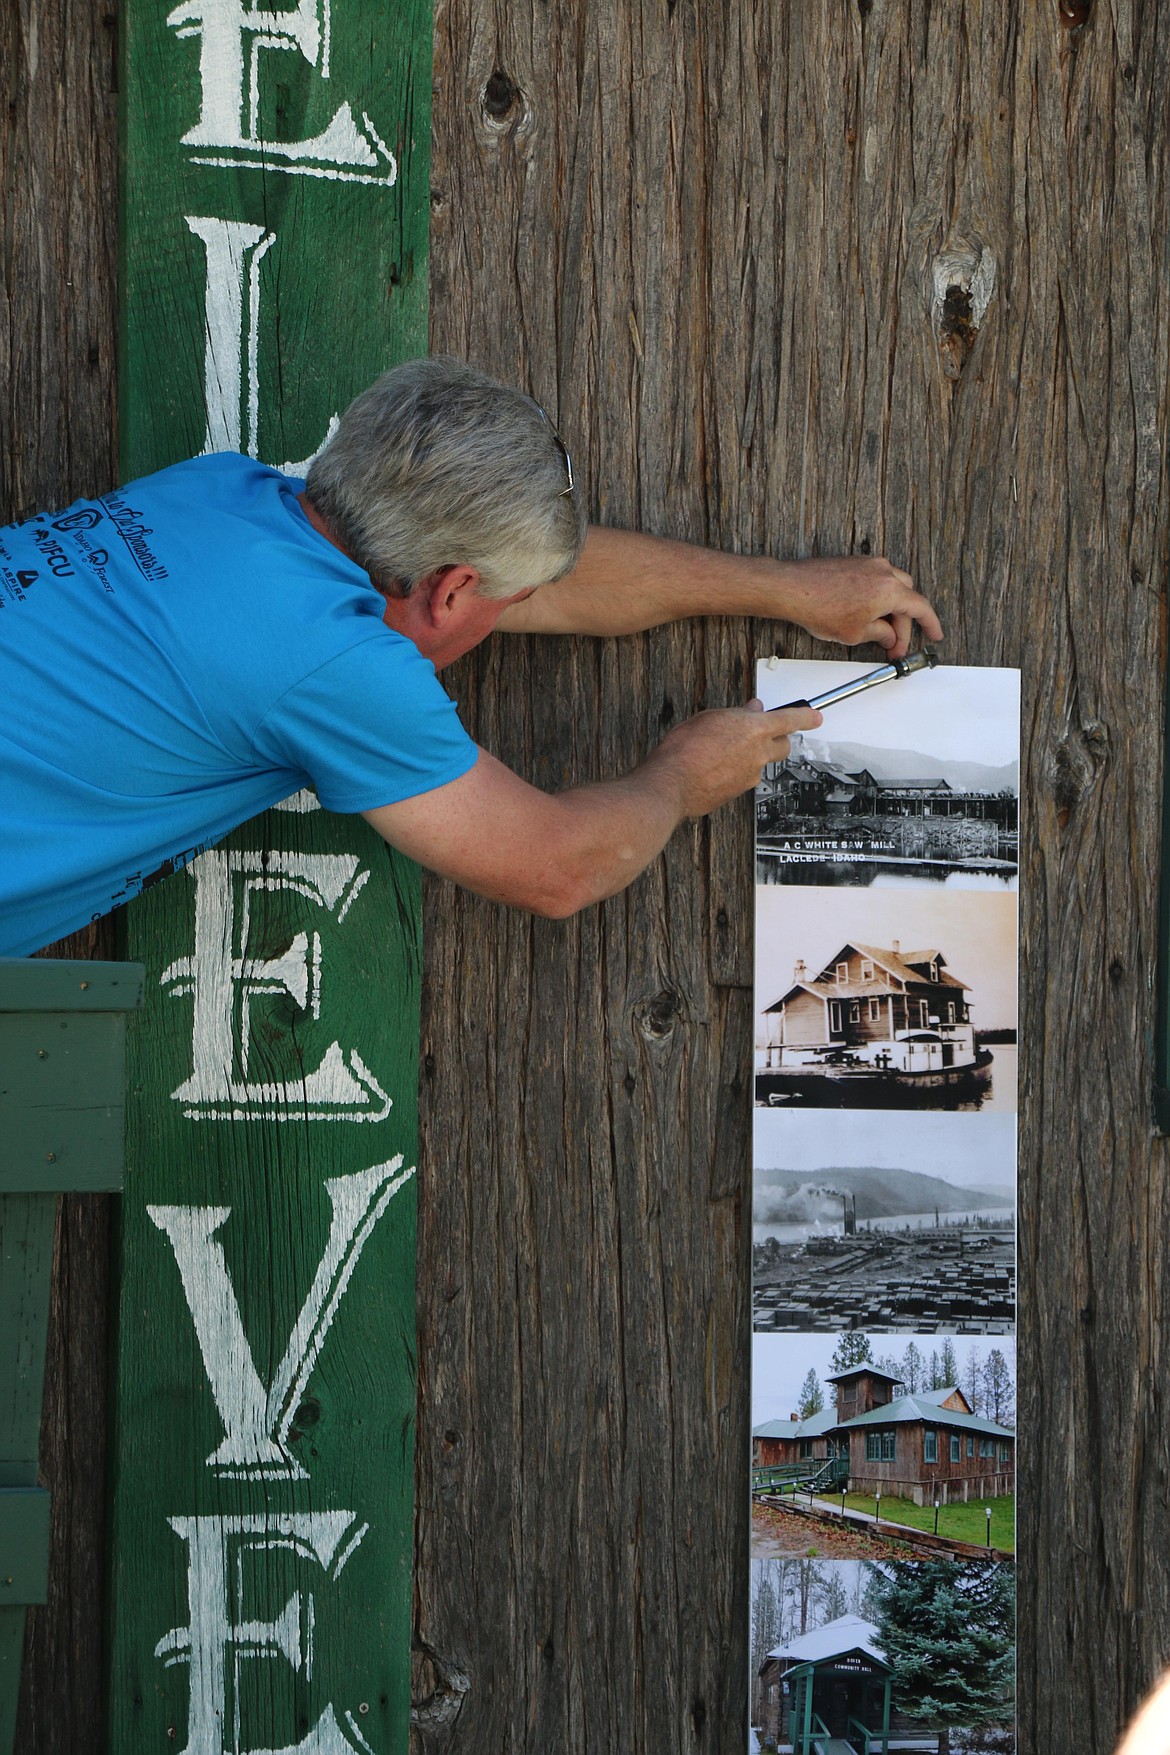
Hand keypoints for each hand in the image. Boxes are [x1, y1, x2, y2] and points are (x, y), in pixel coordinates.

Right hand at [649, 700, 822, 819]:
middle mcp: (759, 753)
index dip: (806, 717)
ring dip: (752, 756)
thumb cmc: (684, 749)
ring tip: (726, 751)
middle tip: (762, 733)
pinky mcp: (741, 791)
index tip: (815, 717)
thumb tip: (750, 711)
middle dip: (777, 738)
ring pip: (762, 763)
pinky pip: (746, 777)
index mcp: (755, 728)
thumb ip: (735, 715)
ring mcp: (751, 775)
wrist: (672, 784)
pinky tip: (718, 767)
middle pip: (783, 745)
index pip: (791, 719)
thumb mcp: (709, 718)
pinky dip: (738, 771)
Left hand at [775, 555, 942, 658]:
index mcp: (890, 589)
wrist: (792, 589)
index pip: (920, 608)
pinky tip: (866, 615)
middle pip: (906, 599)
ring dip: (890, 611)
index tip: (935, 635)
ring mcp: (869, 564)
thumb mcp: (857, 633)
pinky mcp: (855, 563)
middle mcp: (883, 571)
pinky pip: (876, 581)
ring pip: (892, 588)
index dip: (931, 624)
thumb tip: (889, 637)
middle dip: (903, 626)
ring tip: (879, 633)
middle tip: (894, 647)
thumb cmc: (820, 608)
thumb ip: (881, 635)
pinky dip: (877, 599)